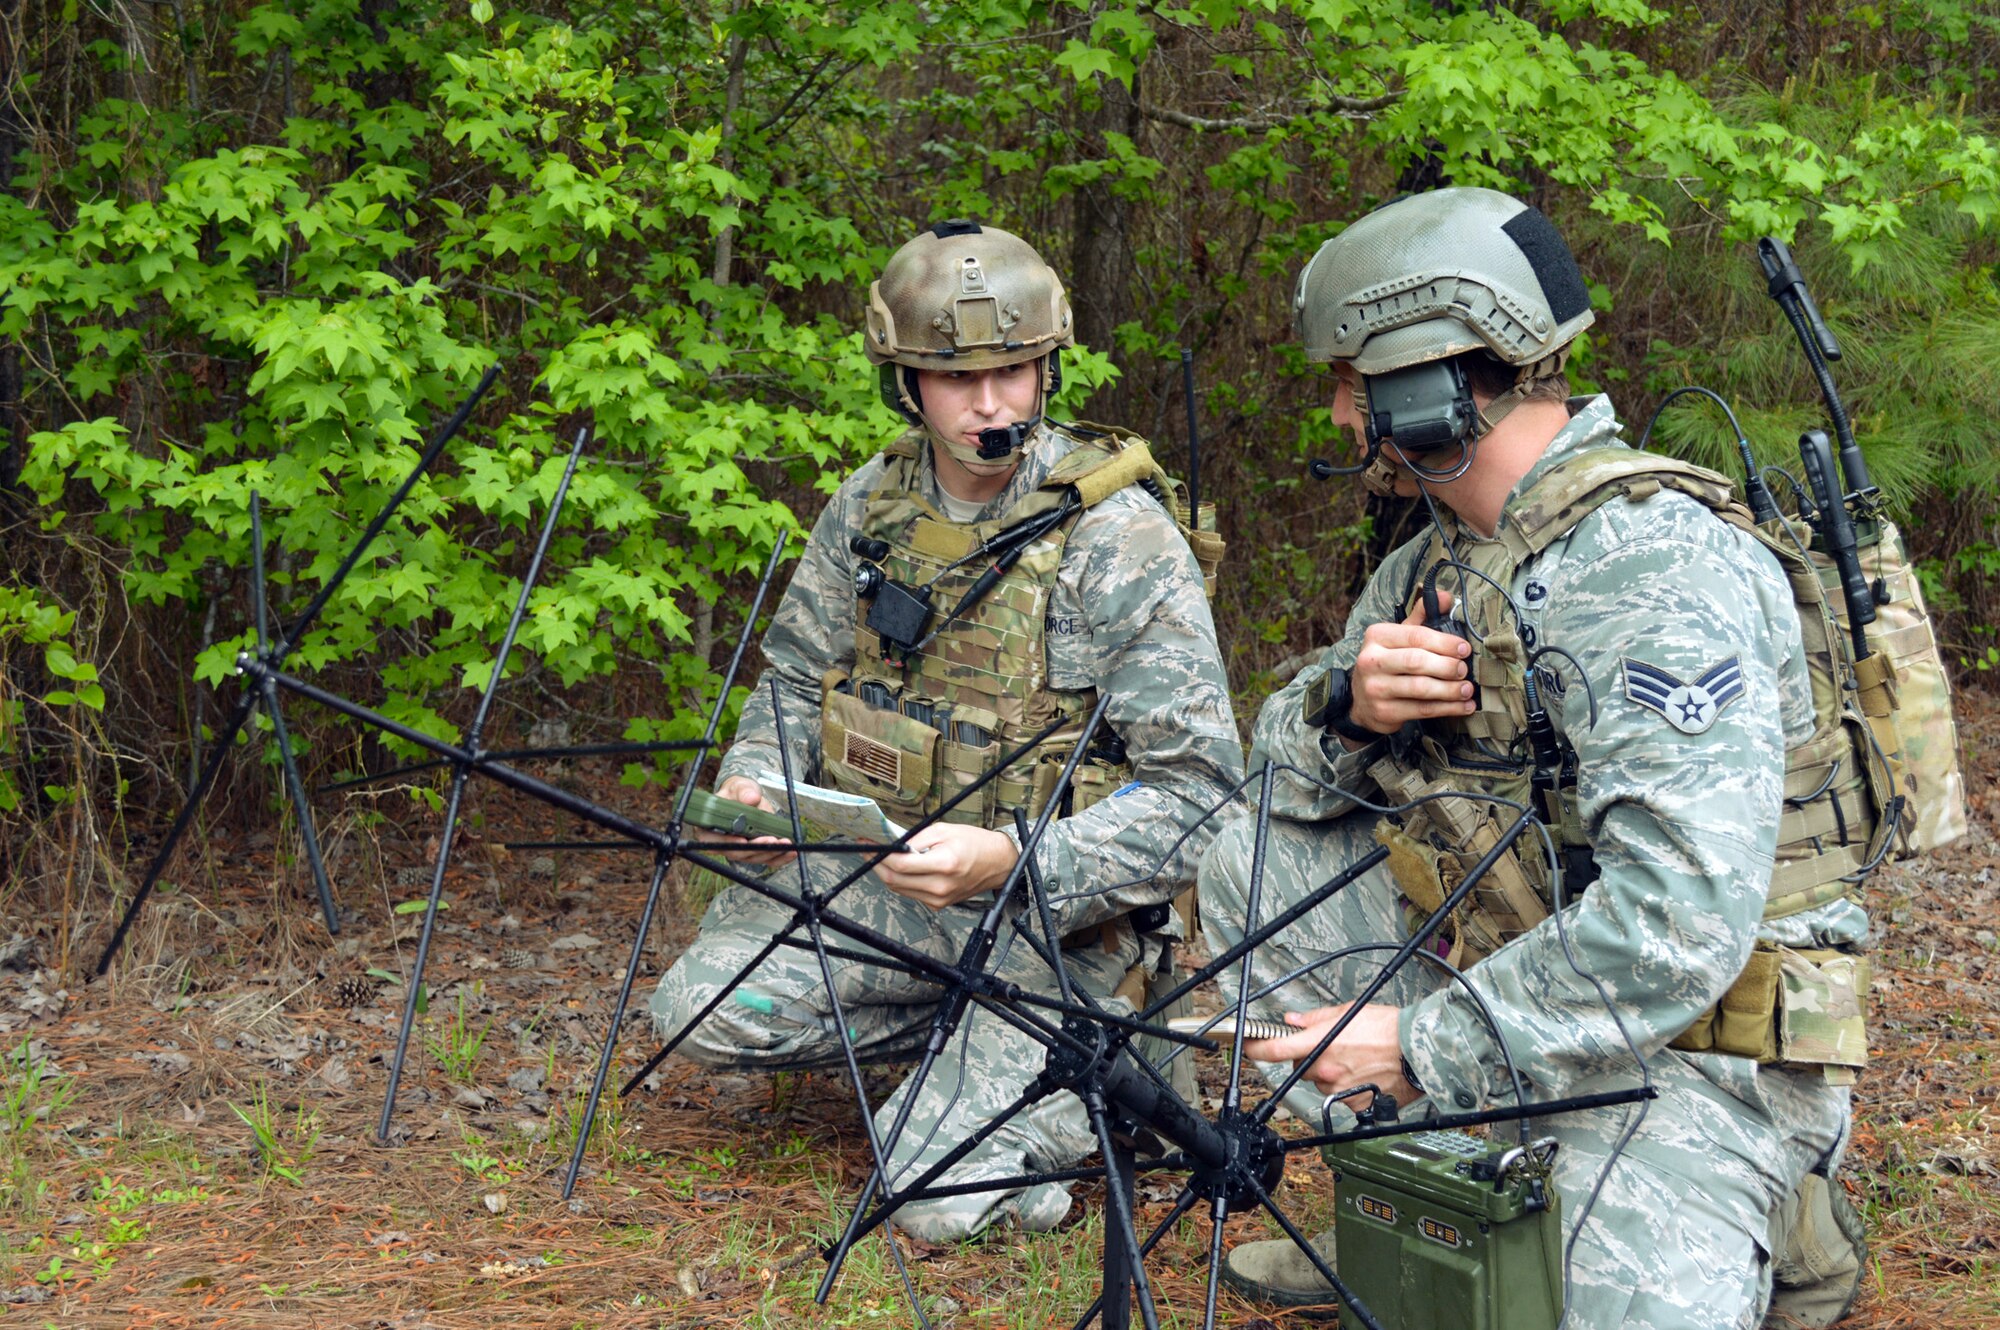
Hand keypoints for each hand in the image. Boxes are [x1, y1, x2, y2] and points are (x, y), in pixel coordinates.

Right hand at [702, 776, 795, 866]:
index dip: (728, 843)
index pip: (714, 841)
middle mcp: (723, 843)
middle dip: (756, 849)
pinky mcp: (755, 853)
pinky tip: (790, 853)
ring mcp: (740, 850)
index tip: (743, 841)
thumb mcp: (738, 787)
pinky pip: (766, 859)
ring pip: (754, 858)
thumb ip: (744, 791)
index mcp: (710, 828)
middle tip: (772, 840)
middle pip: (737, 853)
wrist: (747, 797)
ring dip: (771, 853)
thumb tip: (752, 798)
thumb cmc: (737, 793)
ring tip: (786, 844)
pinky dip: (780, 858)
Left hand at [875, 823, 1018, 909]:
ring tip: (882, 857)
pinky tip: (901, 868)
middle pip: (895, 880)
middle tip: (870, 851)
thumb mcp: (944, 830)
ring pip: (899, 888)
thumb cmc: (975, 844)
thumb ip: (915, 838)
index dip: (879, 854)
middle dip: (877, 865)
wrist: (998, 864)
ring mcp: (939, 898)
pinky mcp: (938, 904)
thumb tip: (892, 844)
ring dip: (887, 873)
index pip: (901, 864)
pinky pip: (911, 893)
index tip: (869, 844)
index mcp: (944, 864)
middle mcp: (941, 886)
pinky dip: (901, 880)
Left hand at [1242, 1003, 1417, 1105]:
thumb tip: (1293, 1020)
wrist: (1417, 1049)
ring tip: (1352, 1060)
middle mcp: (1326, 1069)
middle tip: (1330, 1048)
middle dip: (1309, 1059)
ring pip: (1321, 1083)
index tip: (1249, 1046)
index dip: (1257, 1048)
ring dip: (1328, 1074)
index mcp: (1320, 1043)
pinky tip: (1362, 1074)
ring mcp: (1339, 1088)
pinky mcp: (1355, 1103)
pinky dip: (1347, 1087)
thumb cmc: (1388, 1028)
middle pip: (1301, 1068)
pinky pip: (1341, 1097)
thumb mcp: (1348, 1012)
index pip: (1276, 1049)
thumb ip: (1315, 1018)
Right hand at [1347, 588, 1474, 733]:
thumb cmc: (1387, 664)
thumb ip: (1421, 617)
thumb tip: (1445, 596)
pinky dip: (1447, 708)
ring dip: (1450, 690)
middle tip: (1464, 670)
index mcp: (1376, 637)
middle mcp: (1371, 661)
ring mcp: (1375, 688)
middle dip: (1447, 666)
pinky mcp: (1384, 711)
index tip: (1464, 648)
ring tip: (1468, 689)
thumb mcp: (1398, 637)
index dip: (1444, 642)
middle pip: (1417, 662)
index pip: (1415, 636)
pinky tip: (1463, 706)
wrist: (1362, 701)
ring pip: (1421, 688)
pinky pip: (1422, 709)